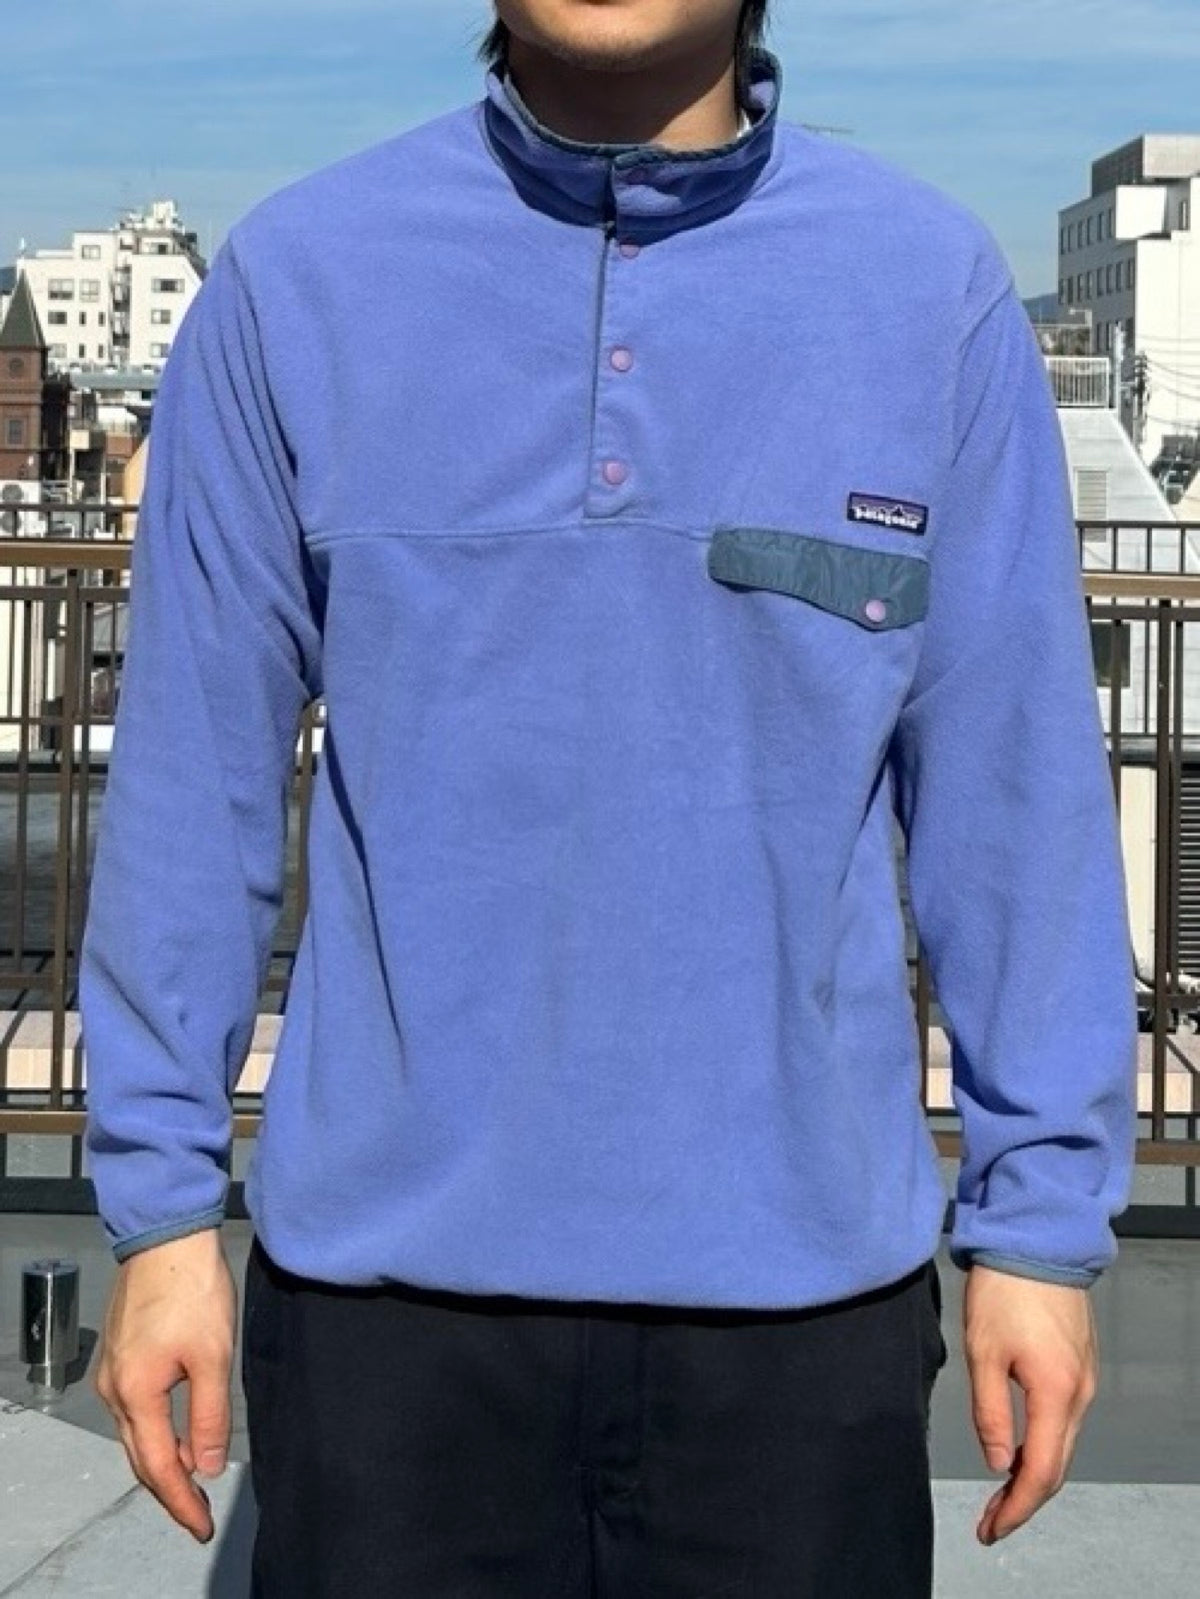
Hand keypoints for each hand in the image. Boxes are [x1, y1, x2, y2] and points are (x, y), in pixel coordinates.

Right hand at [93, 1228, 235, 1542]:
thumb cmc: (192, 1289)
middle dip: (169, 1490)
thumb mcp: (213, 1356)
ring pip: (135, 1433)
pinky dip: (156, 1430)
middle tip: (197, 1514)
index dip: (181, 1501)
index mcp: (136, 1393)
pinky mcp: (121, 1353)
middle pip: (140, 1456)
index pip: (158, 1466)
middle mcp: (115, 1388)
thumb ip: (209, 1415)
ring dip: (163, 1460)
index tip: (201, 1526)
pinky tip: (180, 1431)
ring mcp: (113, 1371)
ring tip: (194, 1479)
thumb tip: (206, 1466)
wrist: (166, 1236)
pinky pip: (134, 1409)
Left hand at [964, 1263, 1097, 1545]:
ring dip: (1033, 1474)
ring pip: (1063, 1445)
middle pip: (1057, 1466)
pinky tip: (1019, 1450)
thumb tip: (998, 1463)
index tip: (990, 1530)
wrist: (1037, 1240)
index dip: (1016, 1509)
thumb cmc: (1006, 1289)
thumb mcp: (983, 1352)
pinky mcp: (1078, 1365)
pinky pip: (1064, 1421)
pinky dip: (1043, 1446)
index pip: (1041, 1473)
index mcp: (1056, 1393)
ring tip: (999, 1494)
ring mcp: (1083, 1379)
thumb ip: (991, 1413)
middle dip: (1023, 1500)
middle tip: (990, 1521)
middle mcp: (1079, 1393)